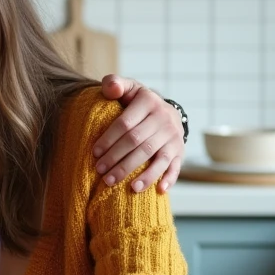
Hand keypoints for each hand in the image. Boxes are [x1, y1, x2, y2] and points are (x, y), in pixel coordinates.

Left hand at [93, 75, 184, 193]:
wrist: (165, 111)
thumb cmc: (136, 102)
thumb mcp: (128, 88)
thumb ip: (115, 84)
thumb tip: (111, 88)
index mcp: (148, 102)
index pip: (125, 124)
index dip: (109, 139)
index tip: (94, 153)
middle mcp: (164, 119)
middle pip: (137, 143)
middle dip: (117, 159)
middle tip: (100, 171)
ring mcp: (174, 136)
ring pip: (154, 157)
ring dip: (136, 173)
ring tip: (117, 184)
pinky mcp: (180, 151)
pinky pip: (175, 167)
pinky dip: (167, 179)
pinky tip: (158, 190)